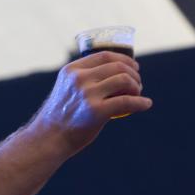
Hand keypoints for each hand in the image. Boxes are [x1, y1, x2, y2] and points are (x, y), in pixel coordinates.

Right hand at [34, 51, 152, 152]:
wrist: (48, 139)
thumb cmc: (59, 117)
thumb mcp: (66, 89)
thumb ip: (83, 80)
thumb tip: (112, 76)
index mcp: (71, 70)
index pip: (104, 56)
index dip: (124, 59)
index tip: (133, 66)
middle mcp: (79, 79)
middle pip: (117, 67)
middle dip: (133, 73)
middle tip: (138, 84)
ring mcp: (87, 95)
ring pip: (124, 80)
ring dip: (137, 86)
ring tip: (138, 94)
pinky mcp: (96, 112)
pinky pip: (127, 102)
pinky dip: (141, 102)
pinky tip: (146, 104)